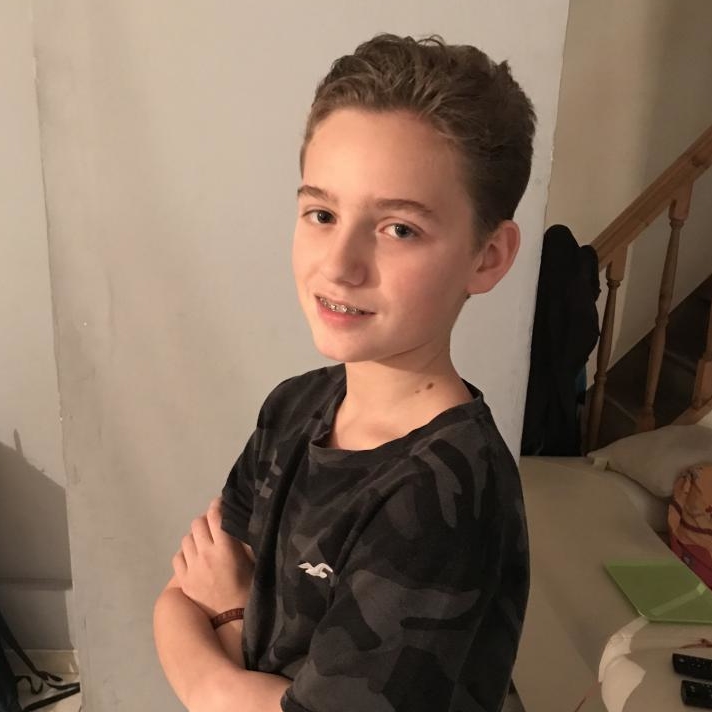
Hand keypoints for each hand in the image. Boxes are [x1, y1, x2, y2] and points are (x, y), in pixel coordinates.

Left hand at [172, 497, 253, 617]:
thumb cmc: (247, 589)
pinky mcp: (182, 579)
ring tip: (203, 542)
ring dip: (195, 536)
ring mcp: (191, 567)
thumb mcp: (252, 562)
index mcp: (225, 548)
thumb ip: (243, 542)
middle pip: (197, 523)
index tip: (221, 503)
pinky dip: (185, 553)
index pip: (215, 516)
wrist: (230, 620)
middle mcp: (205, 554)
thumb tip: (238, 523)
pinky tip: (193, 557)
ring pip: (186, 539)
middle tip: (213, 525)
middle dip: (206, 520)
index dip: (217, 505)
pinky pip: (177, 557)